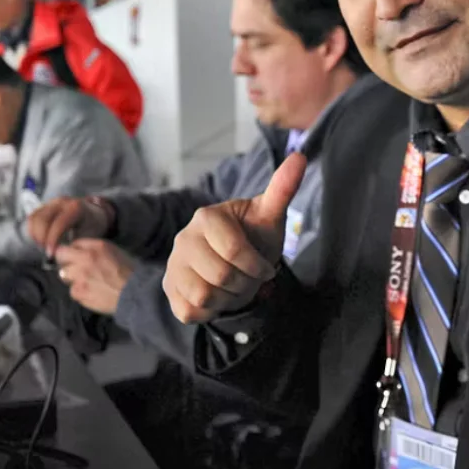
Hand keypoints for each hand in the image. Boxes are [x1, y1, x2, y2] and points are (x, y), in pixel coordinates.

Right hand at [27, 197, 110, 256]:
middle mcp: (62, 202)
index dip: (52, 240)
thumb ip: (73, 247)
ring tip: (45, 246)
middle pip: (42, 219)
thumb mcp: (87, 238)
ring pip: (34, 218)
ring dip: (36, 235)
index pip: (59, 224)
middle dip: (42, 239)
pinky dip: (33, 231)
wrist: (94, 216)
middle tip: (48, 251)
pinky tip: (41, 241)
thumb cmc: (91, 228)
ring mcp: (52, 203)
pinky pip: (32, 218)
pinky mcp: (44, 207)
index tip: (51, 254)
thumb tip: (59, 257)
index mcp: (76, 208)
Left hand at [54, 240, 134, 314]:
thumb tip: (78, 250)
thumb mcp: (114, 251)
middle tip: (77, 269)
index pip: (71, 244)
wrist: (136, 293)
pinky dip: (80, 292)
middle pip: (61, 258)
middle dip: (67, 263)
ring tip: (87, 282)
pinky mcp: (79, 292)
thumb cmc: (129, 271)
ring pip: (64, 275)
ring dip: (73, 278)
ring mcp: (80, 276)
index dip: (71, 251)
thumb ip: (94, 248)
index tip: (74, 256)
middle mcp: (85, 259)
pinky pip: (72, 291)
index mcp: (96, 246)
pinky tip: (91, 293)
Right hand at [163, 153, 305, 323]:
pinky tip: (219, 296)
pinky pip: (190, 312)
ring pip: (204, 297)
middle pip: (220, 277)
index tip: (267, 268)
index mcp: (206, 217)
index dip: (257, 267)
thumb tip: (300, 156)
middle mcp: (183, 238)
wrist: (235, 263)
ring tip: (235, 287)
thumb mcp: (269, 216)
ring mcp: (172, 265)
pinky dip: (211, 311)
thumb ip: (282, 189)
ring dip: (229, 299)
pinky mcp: (168, 290)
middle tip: (250, 279)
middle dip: (245, 284)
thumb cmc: (254, 238)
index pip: (234, 251)